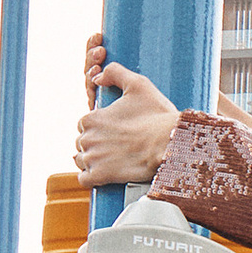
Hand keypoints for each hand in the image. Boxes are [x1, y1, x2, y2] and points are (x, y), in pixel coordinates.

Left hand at [75, 56, 179, 189]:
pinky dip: (91, 178)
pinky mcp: (100, 176)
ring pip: (81, 161)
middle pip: (83, 143)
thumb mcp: (138, 84)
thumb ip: (115, 73)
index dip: (98, 128)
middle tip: (115, 147)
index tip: (113, 132)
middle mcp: (87, 138)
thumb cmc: (156, 115)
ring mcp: (92, 158)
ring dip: (92, 161)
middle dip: (96, 145)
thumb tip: (98, 76)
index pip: (85, 125)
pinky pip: (84, 180)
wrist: (169, 143)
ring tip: (110, 161)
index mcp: (91, 118)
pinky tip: (103, 174)